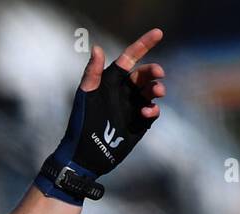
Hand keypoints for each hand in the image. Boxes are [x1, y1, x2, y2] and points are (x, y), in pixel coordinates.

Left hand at [35, 28, 166, 203]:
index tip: (159, 33)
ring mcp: (131, 107)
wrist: (84, 155)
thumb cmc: (81, 124)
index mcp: (111, 83)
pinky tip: (146, 113)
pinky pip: (152, 112)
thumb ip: (92, 73)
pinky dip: (153, 109)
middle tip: (158, 74)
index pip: (129, 59)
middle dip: (153, 71)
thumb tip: (97, 48)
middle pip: (144, 75)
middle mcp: (123, 93)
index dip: (143, 45)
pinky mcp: (138, 123)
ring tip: (155, 93)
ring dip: (156, 89)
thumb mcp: (86, 97)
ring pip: (151, 92)